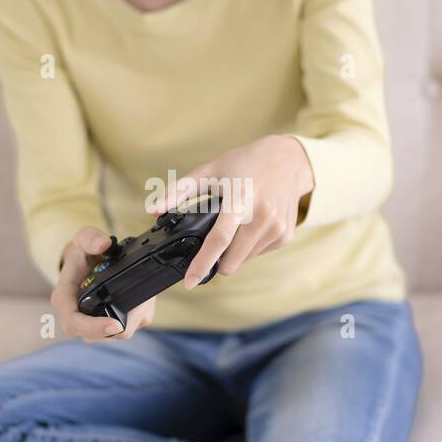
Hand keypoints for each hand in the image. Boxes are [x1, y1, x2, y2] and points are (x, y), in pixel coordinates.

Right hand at [51, 226, 156, 341]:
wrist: (88, 262)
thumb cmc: (83, 253)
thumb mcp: (83, 238)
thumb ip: (90, 238)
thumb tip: (103, 245)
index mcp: (64, 299)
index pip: (74, 323)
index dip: (93, 327)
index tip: (114, 324)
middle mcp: (76, 317)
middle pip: (100, 335)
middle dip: (124, 322)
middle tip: (142, 303)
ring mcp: (93, 325)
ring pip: (117, 334)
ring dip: (134, 317)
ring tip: (142, 296)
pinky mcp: (108, 328)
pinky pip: (127, 328)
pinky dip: (138, 315)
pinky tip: (141, 299)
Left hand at [148, 135, 314, 287]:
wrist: (289, 160)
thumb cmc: (245, 163)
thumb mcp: (210, 171)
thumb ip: (179, 191)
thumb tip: (152, 210)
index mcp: (241, 200)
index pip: (219, 240)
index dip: (202, 263)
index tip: (190, 282)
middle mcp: (262, 216)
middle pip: (231, 261)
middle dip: (216, 260)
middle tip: (214, 239)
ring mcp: (277, 228)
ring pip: (244, 261)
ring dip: (234, 252)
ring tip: (238, 224)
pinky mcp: (285, 235)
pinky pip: (258, 254)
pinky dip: (250, 246)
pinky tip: (253, 224)